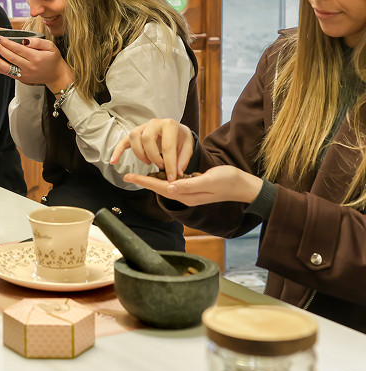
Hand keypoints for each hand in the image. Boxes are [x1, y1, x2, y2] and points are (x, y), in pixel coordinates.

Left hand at [0, 35, 72, 90]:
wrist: (56, 76)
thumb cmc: (53, 59)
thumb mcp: (50, 46)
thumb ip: (38, 41)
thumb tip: (24, 40)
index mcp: (36, 58)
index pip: (18, 49)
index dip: (7, 43)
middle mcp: (29, 67)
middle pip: (10, 57)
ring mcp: (24, 74)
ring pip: (7, 68)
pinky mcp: (21, 79)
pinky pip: (7, 74)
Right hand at [110, 118, 195, 181]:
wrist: (177, 130)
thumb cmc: (181, 139)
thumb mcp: (188, 147)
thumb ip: (183, 160)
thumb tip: (176, 173)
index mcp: (169, 125)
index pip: (167, 146)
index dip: (169, 164)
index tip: (172, 178)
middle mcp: (154, 123)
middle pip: (146, 139)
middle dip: (153, 157)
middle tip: (161, 167)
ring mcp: (143, 127)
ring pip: (134, 138)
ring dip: (140, 154)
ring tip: (149, 163)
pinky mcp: (136, 134)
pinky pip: (123, 141)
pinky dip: (118, 151)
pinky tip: (114, 161)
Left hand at [121, 165, 262, 205]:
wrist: (243, 186)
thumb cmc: (228, 180)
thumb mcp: (209, 180)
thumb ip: (189, 184)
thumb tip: (169, 187)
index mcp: (187, 195)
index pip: (160, 188)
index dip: (143, 182)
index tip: (128, 177)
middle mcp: (186, 196)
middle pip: (159, 188)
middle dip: (143, 182)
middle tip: (127, 175)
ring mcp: (190, 193)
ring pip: (166, 187)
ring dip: (152, 181)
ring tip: (138, 175)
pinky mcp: (194, 188)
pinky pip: (174, 184)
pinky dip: (164, 179)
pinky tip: (160, 174)